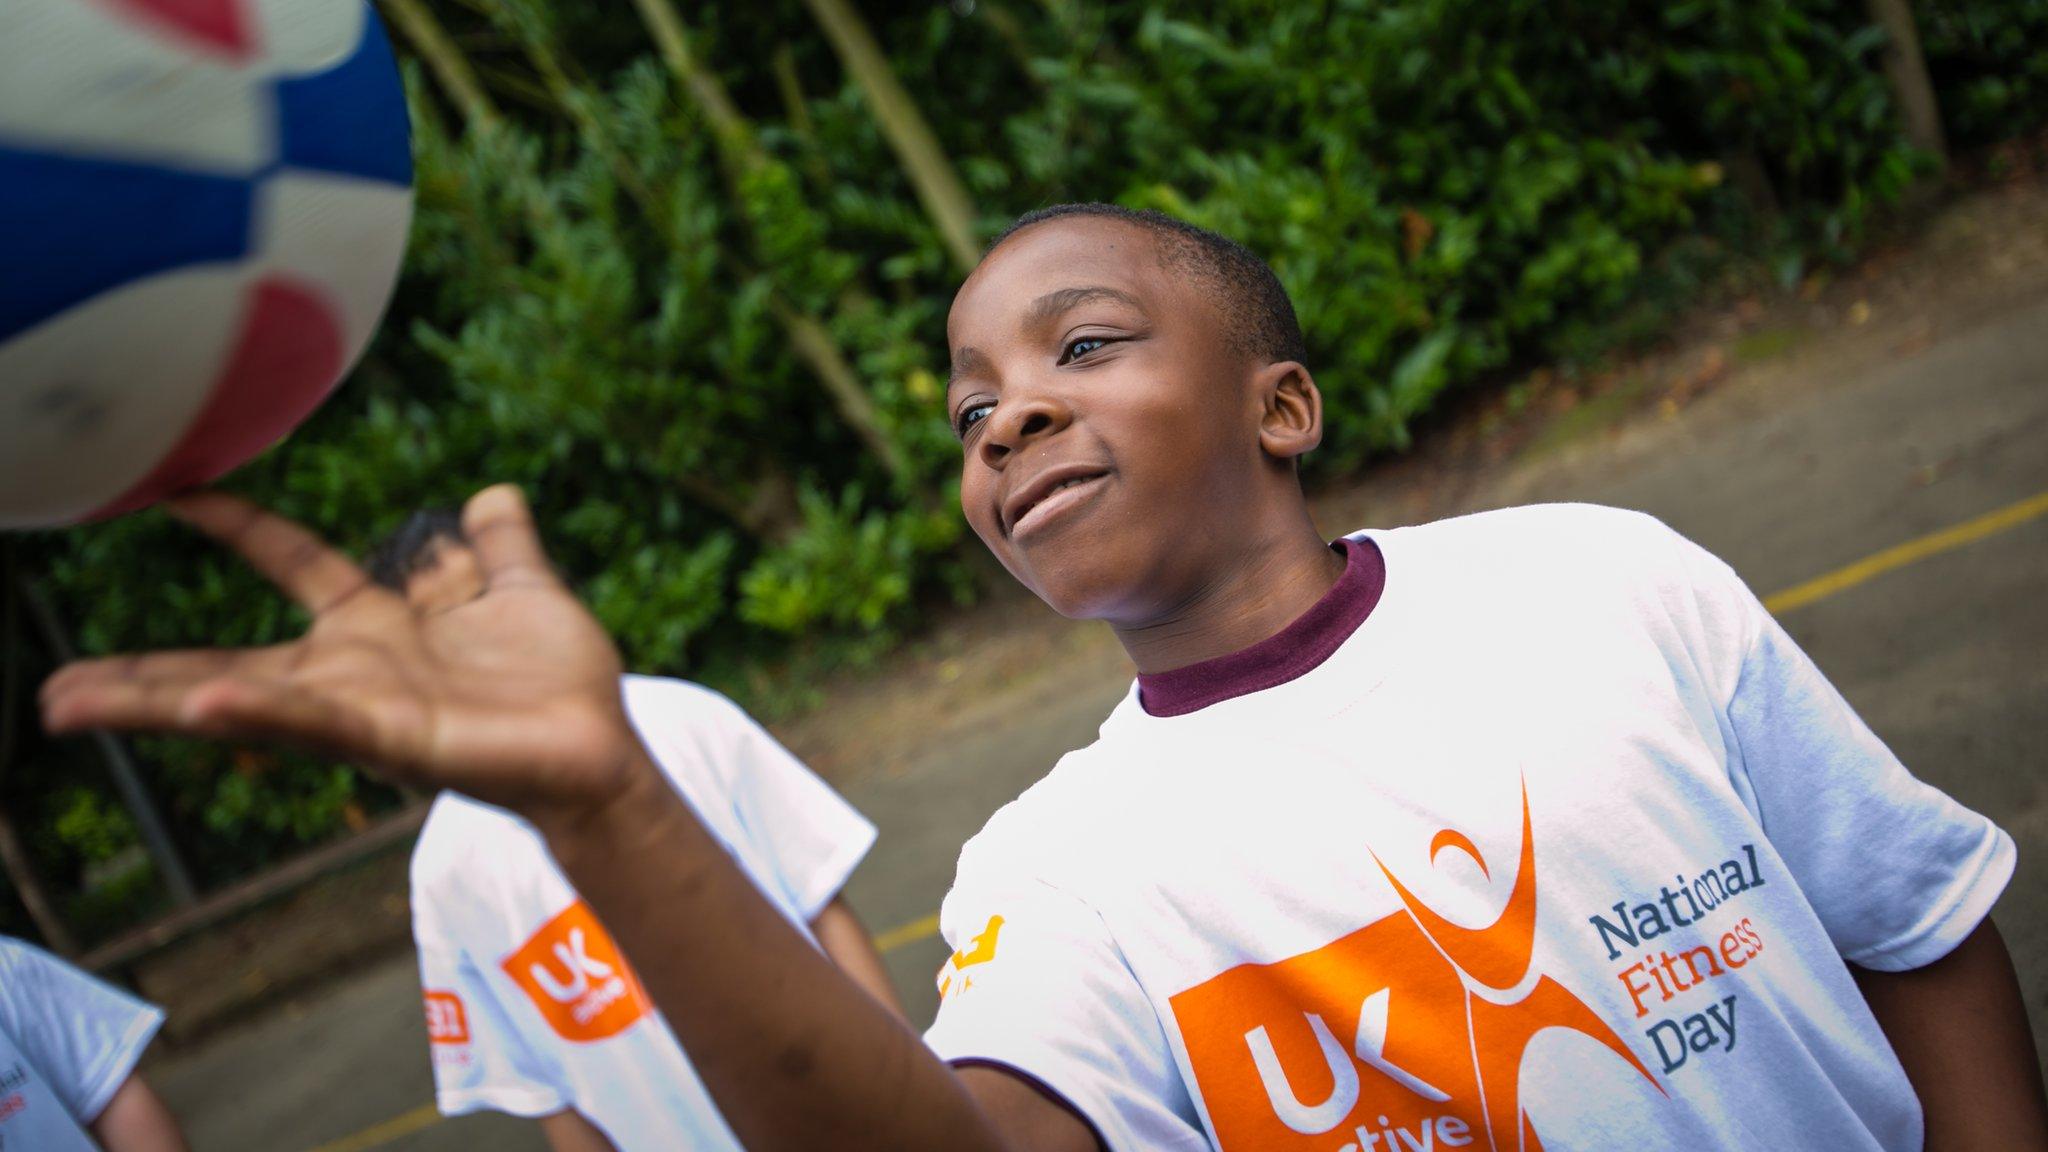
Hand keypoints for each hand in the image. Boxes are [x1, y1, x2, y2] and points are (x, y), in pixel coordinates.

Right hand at [40, 486, 643, 816]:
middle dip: (142, 677)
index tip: (182, 491)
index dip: (246, 527)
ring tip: (72, 699)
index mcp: (381, 626)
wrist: (604, 748)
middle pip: (227, 666)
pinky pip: (314, 721)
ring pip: (244, 698)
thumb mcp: (522, 590)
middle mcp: (356, 671)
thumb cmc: (561, 682)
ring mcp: (366, 709)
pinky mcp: (394, 739)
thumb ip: (500, 545)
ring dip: (160, 700)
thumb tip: (493, 492)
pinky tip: (197, 707)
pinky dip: (258, 712)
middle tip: (55, 687)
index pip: (297, 563)